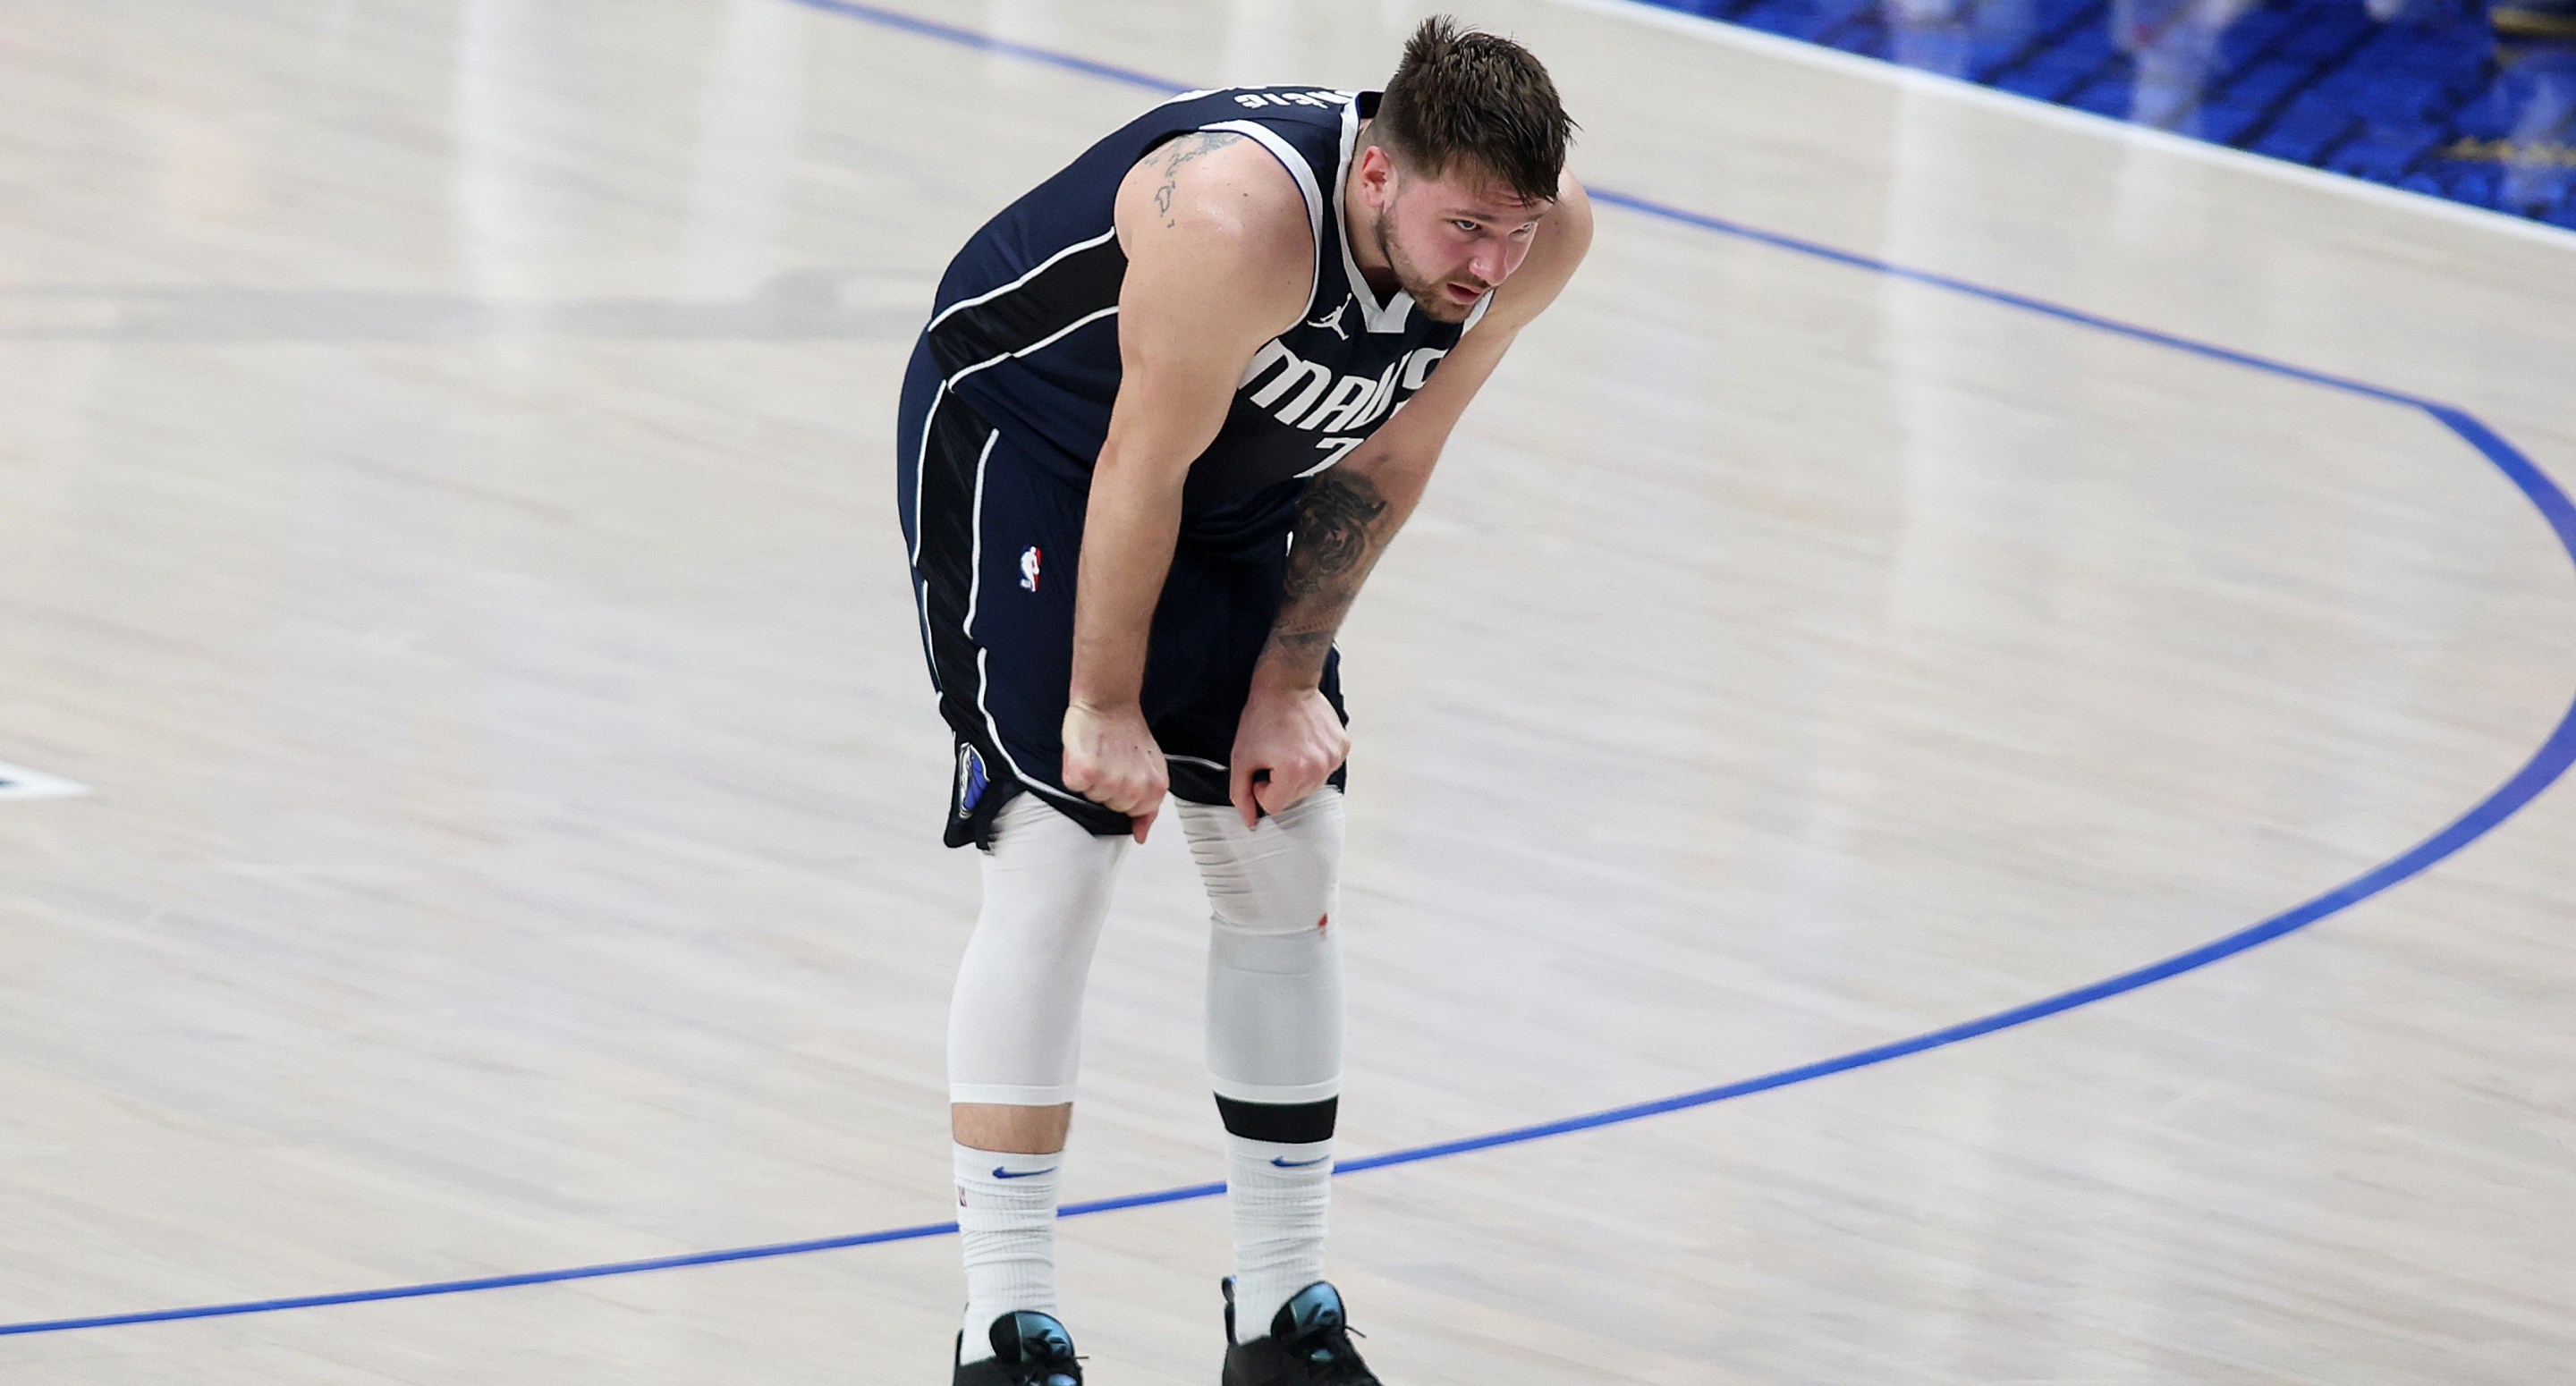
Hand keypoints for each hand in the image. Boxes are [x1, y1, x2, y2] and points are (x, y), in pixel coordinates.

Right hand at [1061, 699, 1166, 842]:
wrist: (1109, 702)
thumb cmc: (1128, 732)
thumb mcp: (1151, 769)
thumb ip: (1148, 806)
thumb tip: (1141, 835)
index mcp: (1155, 788)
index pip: (1133, 813)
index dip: (1124, 791)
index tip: (1124, 770)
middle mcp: (1134, 788)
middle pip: (1112, 807)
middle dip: (1109, 786)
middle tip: (1112, 760)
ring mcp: (1110, 781)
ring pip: (1093, 798)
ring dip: (1092, 779)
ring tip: (1100, 755)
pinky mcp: (1085, 773)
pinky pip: (1074, 786)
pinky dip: (1074, 770)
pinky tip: (1086, 754)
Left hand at [1227, 679, 1349, 828]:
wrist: (1286, 684)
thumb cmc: (1261, 717)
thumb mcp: (1241, 758)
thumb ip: (1241, 795)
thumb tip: (1250, 822)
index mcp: (1293, 772)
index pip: (1274, 806)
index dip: (1261, 788)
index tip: (1261, 766)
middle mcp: (1319, 768)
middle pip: (1294, 798)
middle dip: (1279, 782)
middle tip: (1273, 754)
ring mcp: (1334, 757)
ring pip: (1310, 785)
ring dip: (1297, 773)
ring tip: (1288, 746)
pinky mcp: (1343, 747)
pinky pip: (1325, 768)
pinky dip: (1314, 761)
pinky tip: (1304, 741)